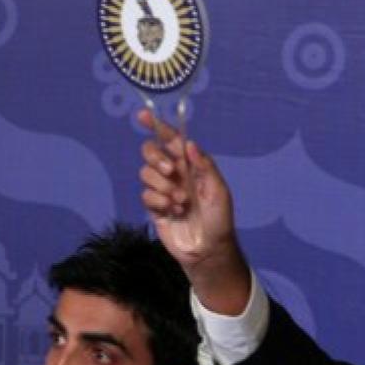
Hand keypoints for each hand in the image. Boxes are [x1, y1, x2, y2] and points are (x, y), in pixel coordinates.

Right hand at [138, 109, 249, 312]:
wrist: (209, 249)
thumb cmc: (220, 219)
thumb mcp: (219, 191)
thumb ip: (205, 166)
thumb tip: (188, 143)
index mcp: (191, 166)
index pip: (172, 141)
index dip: (157, 126)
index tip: (144, 114)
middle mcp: (175, 174)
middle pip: (150, 152)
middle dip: (156, 158)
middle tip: (171, 171)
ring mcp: (163, 190)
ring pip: (145, 173)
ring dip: (163, 186)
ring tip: (181, 202)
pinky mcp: (154, 207)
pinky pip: (146, 195)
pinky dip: (160, 202)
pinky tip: (174, 212)